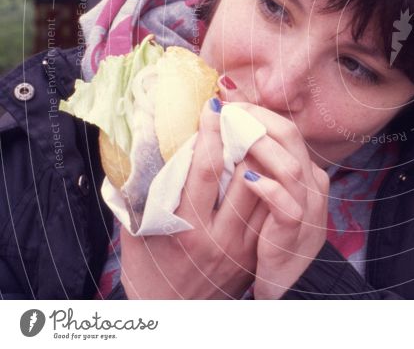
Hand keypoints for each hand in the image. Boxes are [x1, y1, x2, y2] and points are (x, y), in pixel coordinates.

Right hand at [120, 98, 267, 298]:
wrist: (169, 313)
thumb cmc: (147, 265)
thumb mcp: (135, 228)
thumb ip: (141, 188)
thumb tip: (144, 138)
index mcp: (181, 228)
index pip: (204, 170)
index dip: (211, 134)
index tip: (213, 106)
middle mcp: (215, 237)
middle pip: (241, 176)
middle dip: (243, 138)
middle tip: (241, 110)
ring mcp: (241, 246)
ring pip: (263, 191)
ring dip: (261, 157)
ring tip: (255, 129)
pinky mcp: (255, 252)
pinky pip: (270, 210)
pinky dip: (269, 183)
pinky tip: (266, 162)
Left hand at [231, 102, 330, 299]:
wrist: (290, 282)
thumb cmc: (273, 237)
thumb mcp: (272, 197)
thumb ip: (259, 168)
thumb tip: (228, 137)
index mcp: (306, 171)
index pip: (286, 130)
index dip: (258, 114)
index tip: (229, 104)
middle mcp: (312, 184)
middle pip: (291, 137)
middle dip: (257, 120)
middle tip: (227, 111)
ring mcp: (307, 206)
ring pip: (290, 166)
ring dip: (260, 148)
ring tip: (233, 136)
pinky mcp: (295, 230)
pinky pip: (286, 204)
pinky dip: (267, 188)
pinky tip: (246, 179)